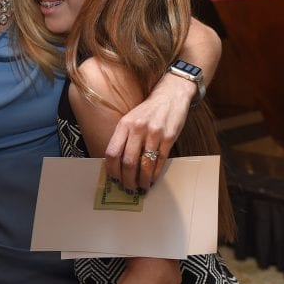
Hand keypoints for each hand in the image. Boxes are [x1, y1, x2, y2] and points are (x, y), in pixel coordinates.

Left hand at [104, 74, 196, 191]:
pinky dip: (154, 174)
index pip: (112, 152)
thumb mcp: (130, 118)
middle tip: (128, 188)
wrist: (171, 95)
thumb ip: (123, 137)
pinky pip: (159, 161)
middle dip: (127, 180)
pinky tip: (152, 179)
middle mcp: (137, 128)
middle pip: (127, 162)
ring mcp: (154, 133)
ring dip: (141, 180)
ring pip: (144, 165)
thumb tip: (117, 164)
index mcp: (124, 124)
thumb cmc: (148, 110)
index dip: (111, 170)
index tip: (114, 178)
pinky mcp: (169, 137)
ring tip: (141, 188)